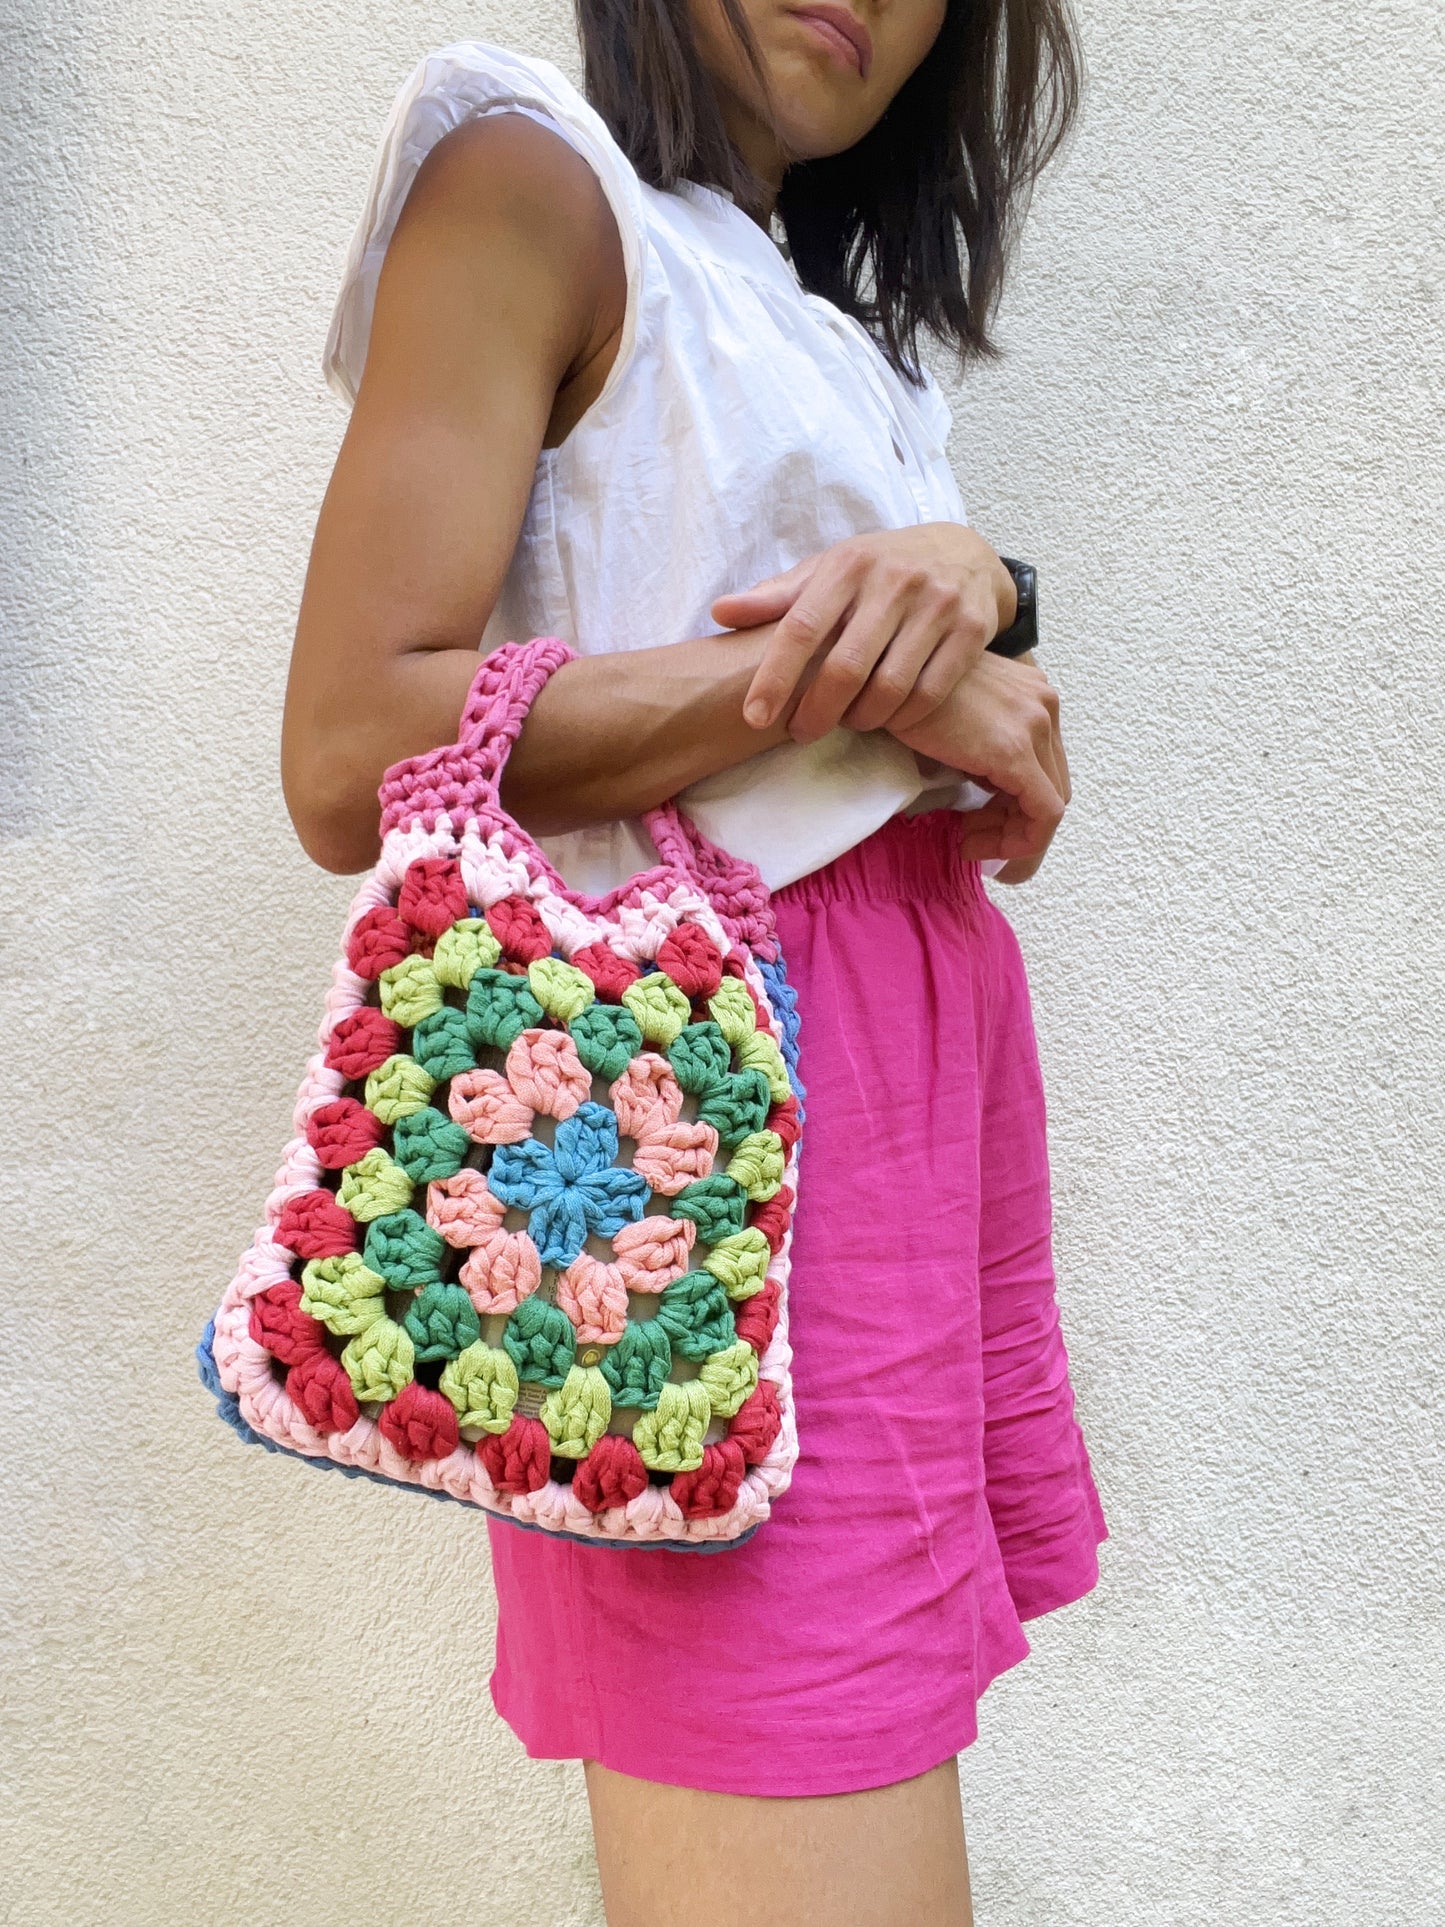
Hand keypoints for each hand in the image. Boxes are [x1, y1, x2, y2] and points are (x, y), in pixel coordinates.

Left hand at [710, 524, 1016, 743]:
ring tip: (847, 723)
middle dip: (817, 712)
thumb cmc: (878, 569)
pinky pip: (930, 693)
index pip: (801, 628)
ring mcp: (937, 605)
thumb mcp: (829, 571)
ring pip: (889, 687)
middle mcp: (894, 581)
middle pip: (845, 668)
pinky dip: (903, 718)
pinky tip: (888, 719)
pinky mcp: (971, 630)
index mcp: (848, 565)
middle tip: (801, 733)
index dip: (775, 678)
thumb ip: (777, 597)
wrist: (962, 552)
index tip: (754, 718)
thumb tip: (720, 613)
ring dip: (861, 719)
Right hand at [889, 652, 1069, 869]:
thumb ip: (981, 746)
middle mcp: (1045, 703)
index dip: (1016, 804)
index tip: (976, 821)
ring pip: (1050, 803)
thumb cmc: (905, 694)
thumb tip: (985, 792)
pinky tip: (974, 845)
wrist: (883, 679)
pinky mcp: (1015, 752)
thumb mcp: (956, 717)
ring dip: (1012, 835)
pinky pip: (1043, 814)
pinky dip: (1018, 840)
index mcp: (1032, 692)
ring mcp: (1037, 724)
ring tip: (969, 844)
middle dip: (1014, 823)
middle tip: (972, 838)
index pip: (1045, 763)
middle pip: (1052, 785)